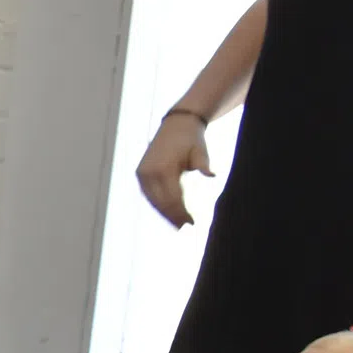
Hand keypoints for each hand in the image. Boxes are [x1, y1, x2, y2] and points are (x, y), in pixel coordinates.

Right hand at [134, 109, 212, 226]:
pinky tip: (167, 212)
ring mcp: (142, 173)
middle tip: (186, 227)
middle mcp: (149, 172)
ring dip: (164, 213)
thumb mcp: (200, 150)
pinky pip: (148, 194)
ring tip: (177, 224)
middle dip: (173, 216)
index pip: (173, 197)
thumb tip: (212, 175)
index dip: (182, 212)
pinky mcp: (140, 173)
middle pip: (161, 202)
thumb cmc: (191, 139)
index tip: (192, 222)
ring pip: (153, 201)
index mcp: (163, 167)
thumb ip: (203, 164)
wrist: (175, 125)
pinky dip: (157, 205)